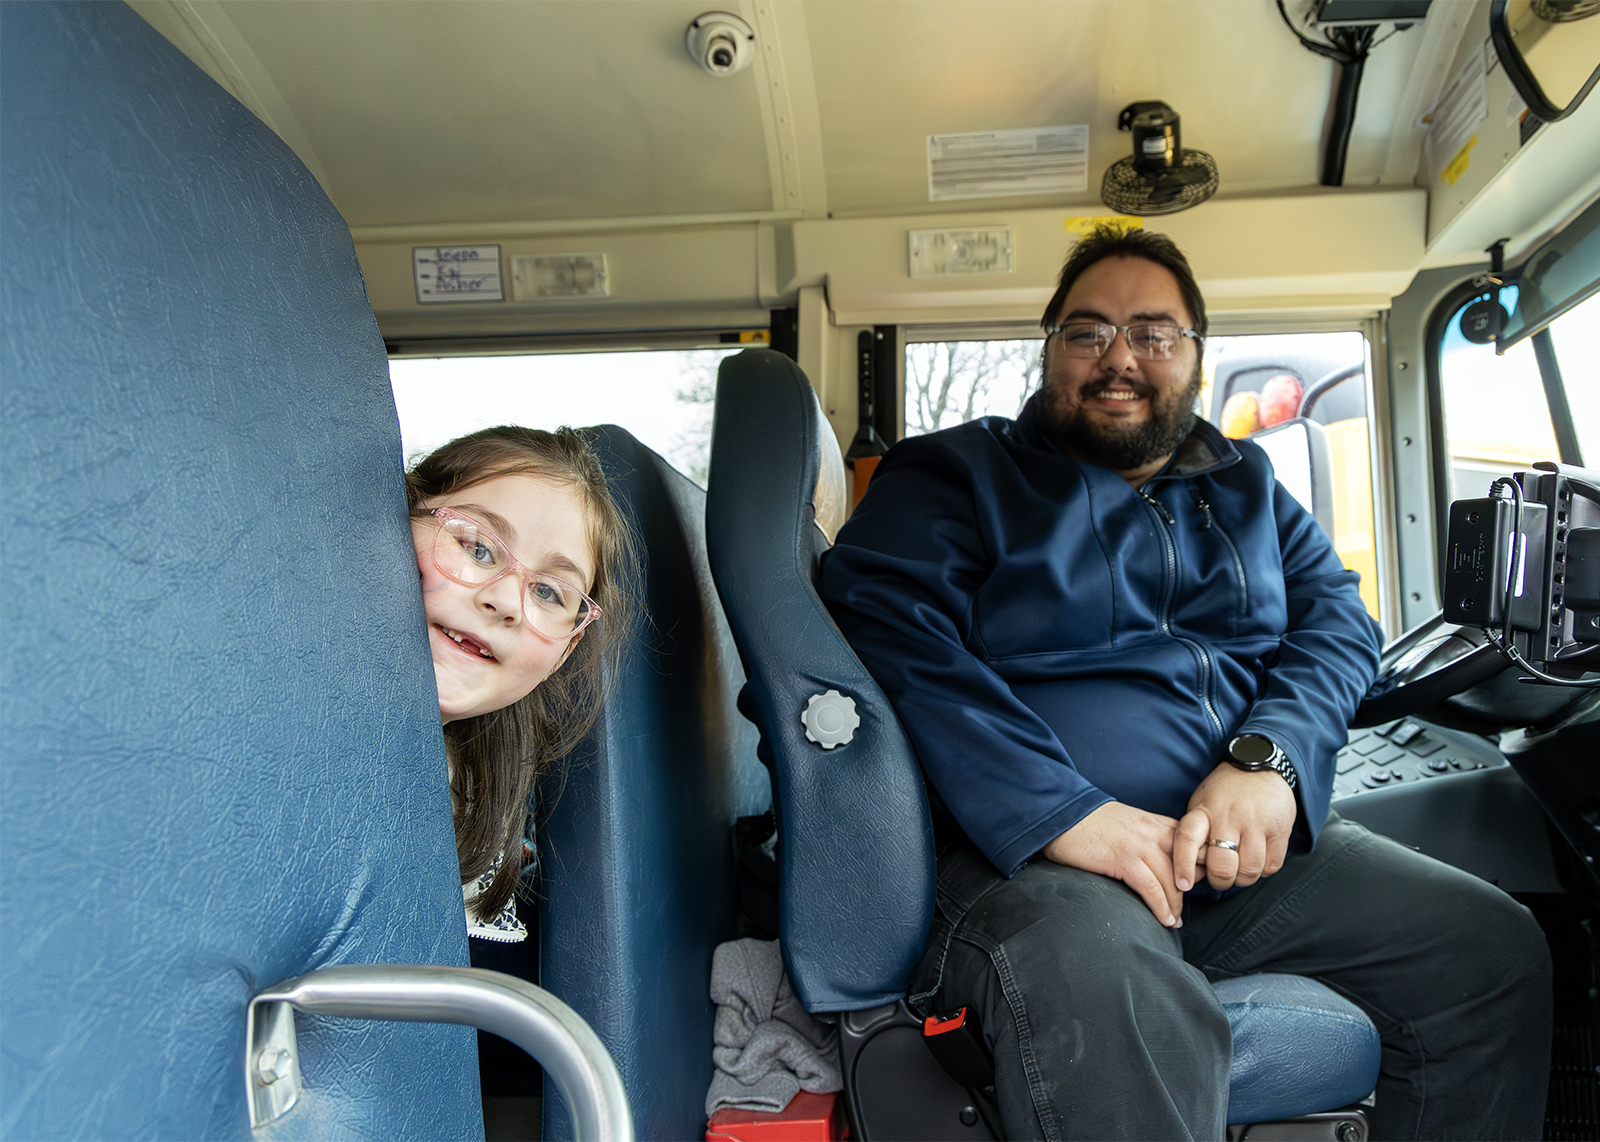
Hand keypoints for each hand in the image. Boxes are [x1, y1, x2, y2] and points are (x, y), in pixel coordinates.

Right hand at [1041, 801, 1183, 927]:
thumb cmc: (1088, 822)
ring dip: (1176, 906)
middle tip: (1185, 908)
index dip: (1197, 867)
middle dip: (1190, 890)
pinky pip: (1152, 889)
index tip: (1195, 885)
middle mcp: (1153, 832)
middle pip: (1186, 865)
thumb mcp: (1126, 822)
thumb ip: (1145, 835)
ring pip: (1172, 881)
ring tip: (1174, 922)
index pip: (1190, 845)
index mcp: (1154, 822)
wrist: (1061, 814)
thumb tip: (1154, 858)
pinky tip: (1164, 920)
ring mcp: (1140, 846)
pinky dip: (1162, 908)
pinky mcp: (1124, 860)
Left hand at [1173, 763, 1296, 892]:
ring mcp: (1256, 824)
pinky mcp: (1279, 829)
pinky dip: (1263, 871)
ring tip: (1239, 870)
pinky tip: (1257, 860)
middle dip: (1220, 881)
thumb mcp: (1201, 802)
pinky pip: (1271, 866)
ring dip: (1243, 879)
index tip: (1183, 884)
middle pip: (1222, 866)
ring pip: (1249, 871)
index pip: (1187, 840)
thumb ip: (1195, 831)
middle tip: (1220, 878)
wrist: (1259, 766)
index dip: (1183, 866)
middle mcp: (1229, 817)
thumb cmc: (1225, 791)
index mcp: (1204, 811)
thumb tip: (1189, 868)